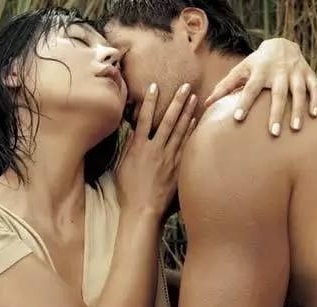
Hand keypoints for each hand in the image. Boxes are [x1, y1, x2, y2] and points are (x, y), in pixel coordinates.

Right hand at [116, 83, 196, 216]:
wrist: (142, 210)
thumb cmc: (128, 191)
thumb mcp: (121, 167)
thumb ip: (129, 148)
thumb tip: (132, 131)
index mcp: (138, 149)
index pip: (143, 119)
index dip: (149, 102)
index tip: (155, 86)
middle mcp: (155, 150)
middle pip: (167, 121)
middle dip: (176, 102)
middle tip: (186, 86)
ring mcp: (168, 159)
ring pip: (180, 131)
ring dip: (187, 113)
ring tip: (194, 98)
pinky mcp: (177, 168)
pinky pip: (186, 146)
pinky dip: (191, 132)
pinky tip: (195, 121)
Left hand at [205, 38, 316, 135]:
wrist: (282, 43)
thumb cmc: (256, 64)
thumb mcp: (240, 71)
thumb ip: (224, 87)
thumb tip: (206, 103)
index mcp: (258, 72)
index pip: (250, 89)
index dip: (244, 103)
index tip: (237, 118)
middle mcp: (277, 72)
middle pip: (277, 94)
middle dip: (276, 113)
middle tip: (273, 133)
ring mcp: (294, 72)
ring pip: (298, 92)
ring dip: (297, 110)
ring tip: (295, 129)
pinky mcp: (307, 73)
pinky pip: (314, 87)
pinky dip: (315, 100)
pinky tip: (314, 116)